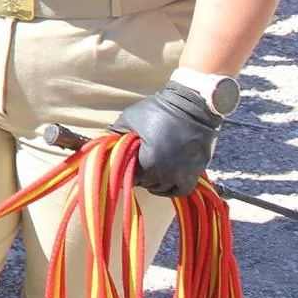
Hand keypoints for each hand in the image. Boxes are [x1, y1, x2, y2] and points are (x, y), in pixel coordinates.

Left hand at [110, 81, 223, 197]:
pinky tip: (164, 180)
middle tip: (134, 164)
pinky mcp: (196, 172)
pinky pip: (181, 190)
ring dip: (152, 182)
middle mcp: (166, 172)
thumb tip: (101, 142)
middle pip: (145, 184)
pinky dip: (171, 188)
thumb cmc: (157, 111)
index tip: (122, 164)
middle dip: (137, 175)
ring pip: (161, 188)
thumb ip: (115, 133)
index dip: (123, 170)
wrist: (192, 106)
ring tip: (148, 169)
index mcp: (148, 161)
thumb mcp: (129, 118)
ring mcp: (183, 174)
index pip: (130, 177)